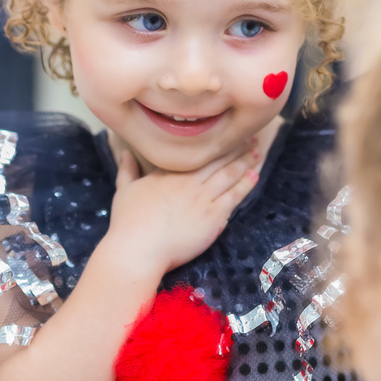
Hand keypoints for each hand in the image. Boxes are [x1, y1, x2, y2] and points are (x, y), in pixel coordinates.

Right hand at [106, 140, 261, 273]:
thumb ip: (127, 170)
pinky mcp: (213, 216)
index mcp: (169, 172)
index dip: (213, 142)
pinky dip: (246, 184)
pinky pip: (234, 196)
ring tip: (256, 152)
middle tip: (250, 136)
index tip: (225, 133)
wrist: (138, 248)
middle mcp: (188, 180)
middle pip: (217, 159)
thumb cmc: (128, 222)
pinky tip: (255, 175)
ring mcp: (202, 197)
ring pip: (229, 174)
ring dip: (244, 161)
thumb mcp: (124, 190)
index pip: (197, 152)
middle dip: (235, 147)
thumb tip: (124, 153)